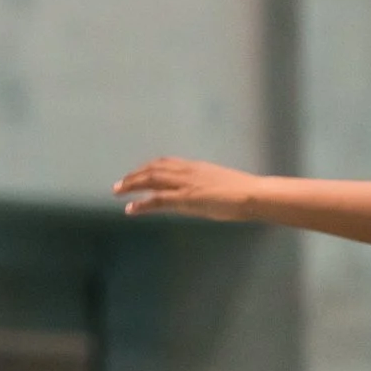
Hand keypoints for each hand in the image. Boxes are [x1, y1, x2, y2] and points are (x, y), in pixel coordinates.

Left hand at [112, 157, 263, 219]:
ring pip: (151, 180)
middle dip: (134, 175)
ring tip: (118, 191)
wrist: (252, 194)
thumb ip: (205, 186)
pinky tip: (131, 208)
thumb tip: (199, 193)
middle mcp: (186, 171)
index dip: (148, 167)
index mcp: (196, 167)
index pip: (165, 162)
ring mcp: (185, 184)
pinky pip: (158, 199)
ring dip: (132, 184)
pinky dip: (142, 203)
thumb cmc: (244, 192)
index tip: (138, 172)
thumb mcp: (219, 184)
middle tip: (120, 184)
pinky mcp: (185, 198)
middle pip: (153, 169)